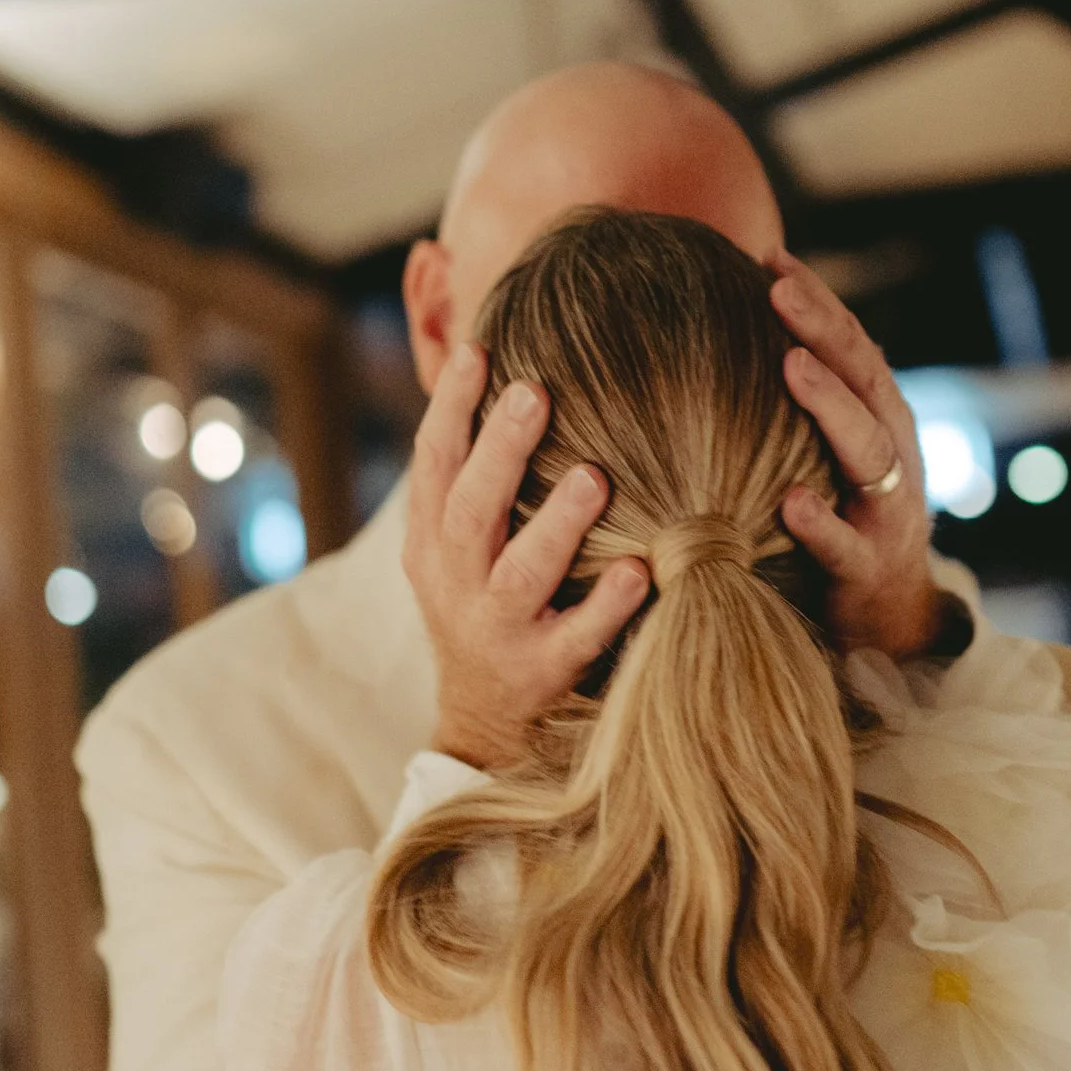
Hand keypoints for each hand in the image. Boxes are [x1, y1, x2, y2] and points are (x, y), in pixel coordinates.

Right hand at [404, 342, 648, 768]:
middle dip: (501, 450)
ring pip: (520, 573)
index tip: (479, 349)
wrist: (482, 721)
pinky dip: (605, 607)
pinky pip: (576, 638)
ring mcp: (498, 629)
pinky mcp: (542, 673)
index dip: (452, 406)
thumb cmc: (483, 604)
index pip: (434, 461)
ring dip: (557, 524)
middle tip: (536, 392)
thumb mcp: (454, 546)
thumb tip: (505, 373)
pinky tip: (638, 572)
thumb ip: (472, 476)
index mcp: (432, 540)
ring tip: (596, 478)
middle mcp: (456, 581)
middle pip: (471, 508)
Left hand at [769, 251, 945, 659]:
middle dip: (825, 331)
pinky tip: (790, 501)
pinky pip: (846, 546)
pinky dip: (821, 523)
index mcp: (879, 421)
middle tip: (780, 289)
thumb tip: (720, 337)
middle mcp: (892, 457)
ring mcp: (886, 513)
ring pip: (868, 450)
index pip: (851, 348)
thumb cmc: (838, 525)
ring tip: (791, 367)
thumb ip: (795, 408)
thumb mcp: (822, 458)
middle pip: (865, 380)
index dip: (818, 302)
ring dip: (830, 406)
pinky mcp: (868, 571)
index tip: (770, 257)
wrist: (888, 623)